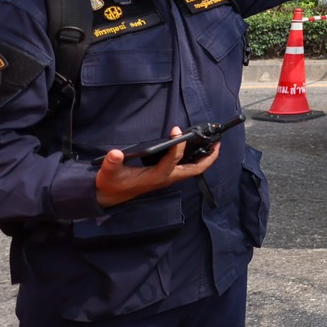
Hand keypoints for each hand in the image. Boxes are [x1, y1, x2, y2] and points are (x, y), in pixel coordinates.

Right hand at [95, 127, 219, 208]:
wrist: (109, 197)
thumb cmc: (111, 184)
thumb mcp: (109, 173)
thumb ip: (112, 162)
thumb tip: (115, 153)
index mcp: (156, 177)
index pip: (173, 159)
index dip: (177, 144)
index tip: (176, 129)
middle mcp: (166, 178)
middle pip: (195, 169)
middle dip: (208, 157)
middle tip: (217, 143)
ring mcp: (167, 178)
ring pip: (193, 170)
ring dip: (204, 159)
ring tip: (212, 144)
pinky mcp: (165, 176)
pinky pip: (186, 168)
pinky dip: (195, 159)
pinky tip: (194, 149)